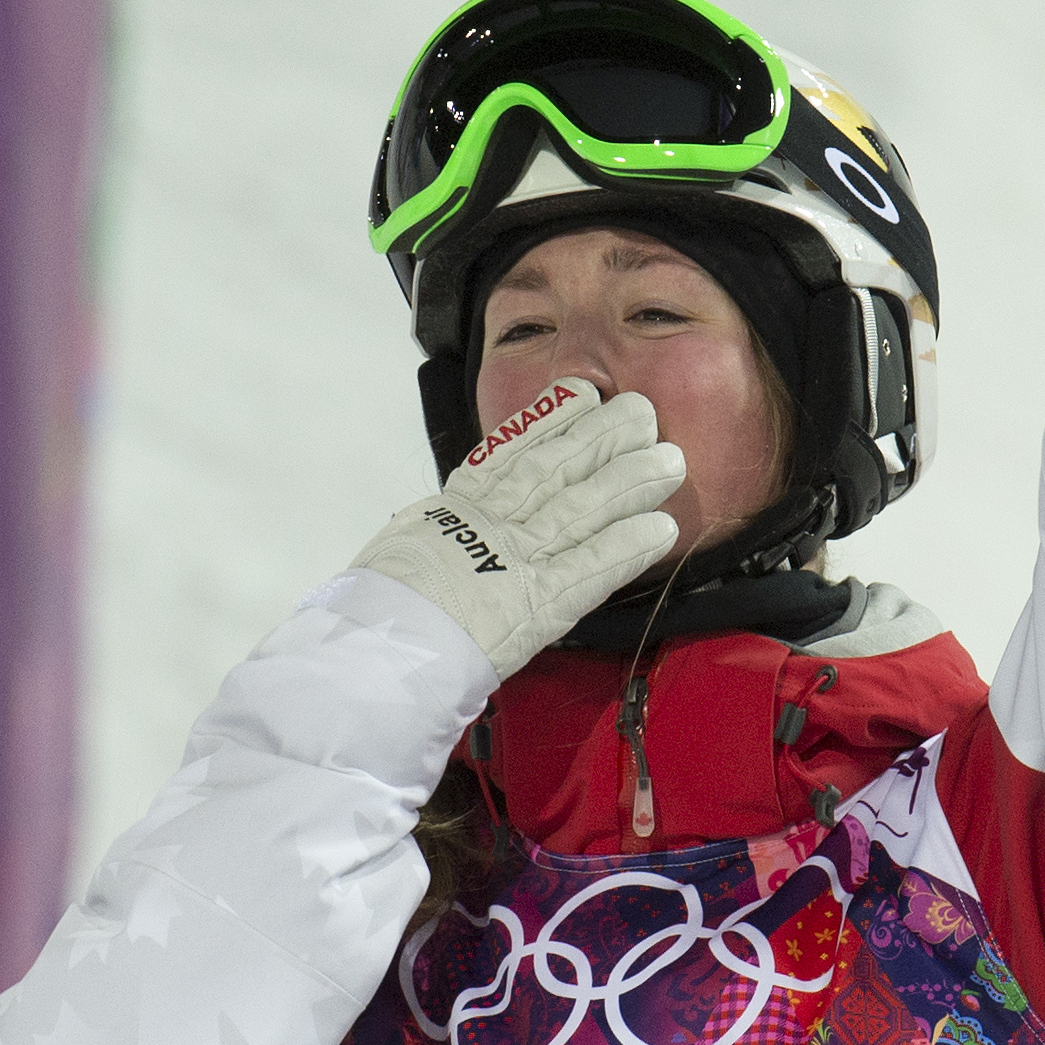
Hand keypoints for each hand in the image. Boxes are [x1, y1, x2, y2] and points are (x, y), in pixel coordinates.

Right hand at [351, 379, 683, 678]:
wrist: (374, 649)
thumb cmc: (378, 611)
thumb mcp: (401, 550)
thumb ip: (438, 533)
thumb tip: (454, 522)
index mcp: (455, 509)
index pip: (510, 451)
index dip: (551, 420)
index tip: (583, 395)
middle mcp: (490, 523)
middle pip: (556, 469)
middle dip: (603, 438)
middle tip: (643, 414)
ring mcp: (516, 559)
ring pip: (581, 508)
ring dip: (629, 483)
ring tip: (670, 462)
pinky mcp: (538, 603)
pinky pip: (591, 568)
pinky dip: (627, 545)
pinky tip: (661, 528)